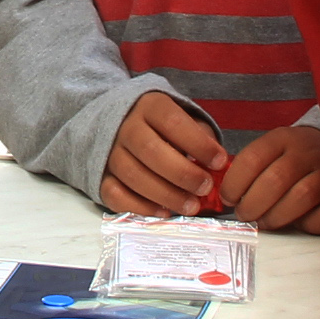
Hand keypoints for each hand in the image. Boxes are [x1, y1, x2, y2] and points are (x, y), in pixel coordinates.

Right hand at [102, 91, 225, 216]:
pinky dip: (141, 207)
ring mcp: (109, 152)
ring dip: (166, 195)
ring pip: (134, 176)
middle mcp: (126, 127)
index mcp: (149, 106)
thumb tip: (216, 161)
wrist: (118, 122)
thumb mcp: (182, 116)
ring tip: (191, 205)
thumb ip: (199, 134)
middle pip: (151, 151)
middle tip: (205, 187)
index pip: (173, 123)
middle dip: (183, 173)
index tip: (219, 161)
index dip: (198, 144)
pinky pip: (116, 195)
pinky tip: (164, 211)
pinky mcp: (100, 176)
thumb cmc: (161, 125)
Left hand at [223, 123, 319, 232]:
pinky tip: (297, 222)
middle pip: (274, 180)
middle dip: (252, 205)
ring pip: (300, 196)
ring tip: (265, 222)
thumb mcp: (272, 150)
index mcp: (283, 138)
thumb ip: (251, 168)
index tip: (228, 198)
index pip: (251, 159)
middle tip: (245, 215)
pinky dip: (308, 223)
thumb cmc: (294, 157)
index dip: (234, 184)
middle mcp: (306, 151)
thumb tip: (227, 198)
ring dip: (276, 216)